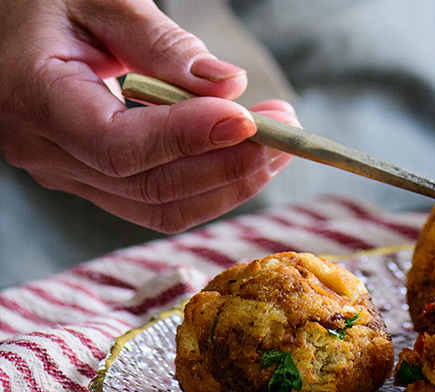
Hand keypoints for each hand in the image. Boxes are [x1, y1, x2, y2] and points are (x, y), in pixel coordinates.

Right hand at [0, 0, 298, 232]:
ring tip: (281, 144)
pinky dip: (211, 184)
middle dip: (230, 163)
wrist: (6, 25)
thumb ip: (160, 41)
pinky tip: (248, 155)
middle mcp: (45, 151)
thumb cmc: (44, 0)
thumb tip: (229, 84)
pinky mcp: (92, 179)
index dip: (189, 138)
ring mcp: (67, 173)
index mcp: (33, 98)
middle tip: (286, 130)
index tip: (248, 118)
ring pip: (161, 207)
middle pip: (151, 187)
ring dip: (231, 181)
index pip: (120, 145)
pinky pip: (157, 202)